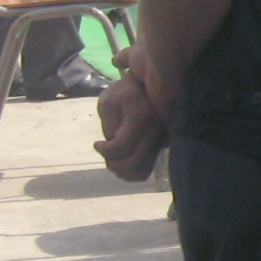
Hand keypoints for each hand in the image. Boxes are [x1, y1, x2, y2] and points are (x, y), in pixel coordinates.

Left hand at [93, 67, 167, 181]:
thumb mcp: (108, 103)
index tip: (97, 144)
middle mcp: (155, 132)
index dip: (105, 151)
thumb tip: (112, 147)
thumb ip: (109, 126)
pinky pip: (147, 168)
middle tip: (105, 153)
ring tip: (114, 160)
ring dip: (123, 172)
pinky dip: (132, 170)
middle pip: (132, 164)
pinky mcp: (162, 147)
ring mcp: (162, 142)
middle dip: (113, 164)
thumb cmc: (123, 93)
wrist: (148, 88)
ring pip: (141, 172)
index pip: (121, 147)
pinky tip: (124, 159)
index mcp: (141, 118)